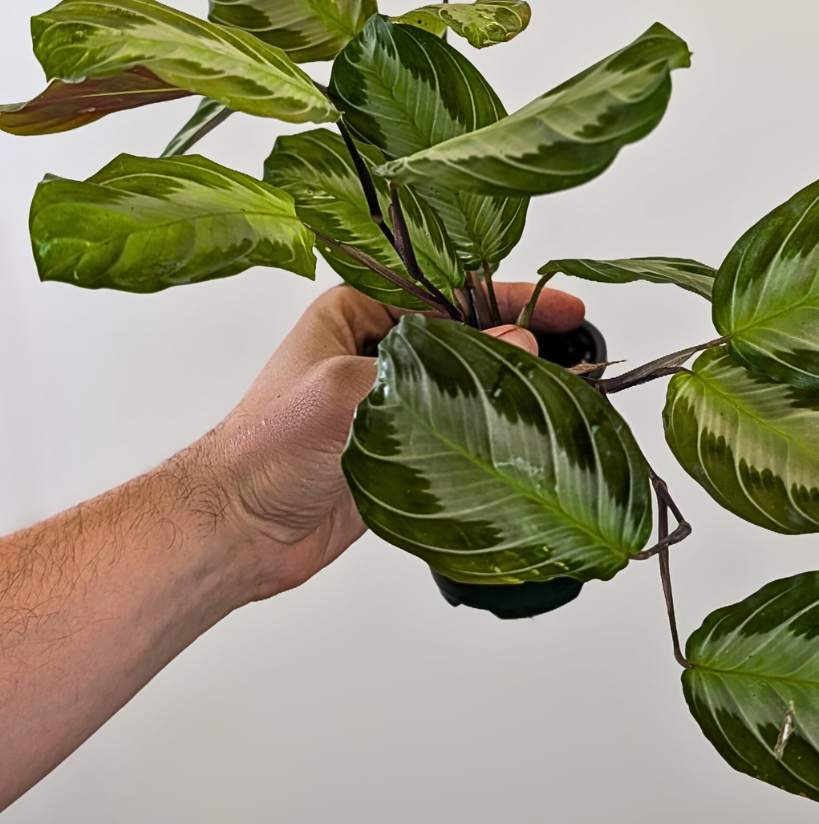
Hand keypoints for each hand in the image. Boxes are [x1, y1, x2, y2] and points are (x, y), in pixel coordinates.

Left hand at [196, 284, 585, 601]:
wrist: (235, 530)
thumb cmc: (266, 448)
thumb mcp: (353, 390)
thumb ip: (440, 369)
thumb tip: (518, 351)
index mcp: (359, 313)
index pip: (449, 293)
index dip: (511, 299)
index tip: (564, 309)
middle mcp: (379, 353)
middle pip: (467, 339)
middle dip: (523, 346)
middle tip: (579, 354)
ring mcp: (393, 404)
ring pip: (469, 388)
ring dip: (515, 393)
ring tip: (571, 396)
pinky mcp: (403, 452)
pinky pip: (462, 433)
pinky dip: (498, 434)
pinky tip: (534, 437)